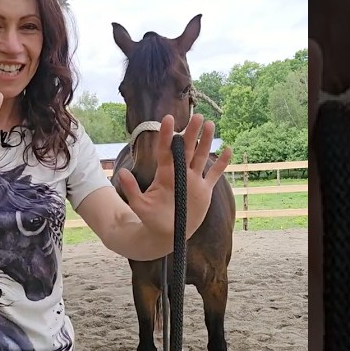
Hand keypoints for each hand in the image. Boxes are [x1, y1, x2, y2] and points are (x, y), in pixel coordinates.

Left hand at [116, 114, 232, 240]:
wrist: (166, 234)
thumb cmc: (151, 219)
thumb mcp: (140, 205)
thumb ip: (132, 190)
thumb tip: (121, 174)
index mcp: (165, 174)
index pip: (166, 150)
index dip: (167, 135)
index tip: (168, 119)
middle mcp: (180, 173)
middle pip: (187, 149)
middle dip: (192, 133)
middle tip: (197, 116)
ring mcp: (193, 181)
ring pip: (202, 157)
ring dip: (206, 142)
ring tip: (210, 125)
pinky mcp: (204, 191)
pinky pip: (214, 175)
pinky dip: (222, 164)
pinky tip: (228, 150)